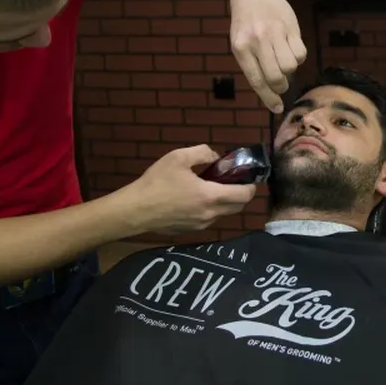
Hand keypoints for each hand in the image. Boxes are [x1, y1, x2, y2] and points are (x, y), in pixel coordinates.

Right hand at [117, 145, 256, 233]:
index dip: (250, 186)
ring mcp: (200, 225)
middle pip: (238, 207)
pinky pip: (208, 220)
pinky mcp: (189, 231)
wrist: (134, 210)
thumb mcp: (178, 157)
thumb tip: (216, 158)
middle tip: (231, 181)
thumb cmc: (157, 182)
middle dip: (241, 194)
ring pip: (223, 214)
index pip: (244, 195)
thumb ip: (203, 153)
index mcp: (211, 196)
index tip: (247, 177)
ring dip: (225, 202)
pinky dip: (210, 210)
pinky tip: (195, 199)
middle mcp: (210, 214)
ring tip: (212, 188)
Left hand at [229, 0, 307, 112]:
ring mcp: (275, 32)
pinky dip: (297, 56)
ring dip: (289, 69)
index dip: (268, 98)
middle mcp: (257, 40)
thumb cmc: (245, 23)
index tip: (277, 109)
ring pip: (291, 66)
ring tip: (282, 59)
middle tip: (281, 83)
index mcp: (240, 47)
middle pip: (277, 76)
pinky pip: (301, 53)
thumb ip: (252, 65)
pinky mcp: (290, 26)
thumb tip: (271, 92)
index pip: (256, 79)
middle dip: (281, 85)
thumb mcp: (239, 43)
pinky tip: (289, 48)